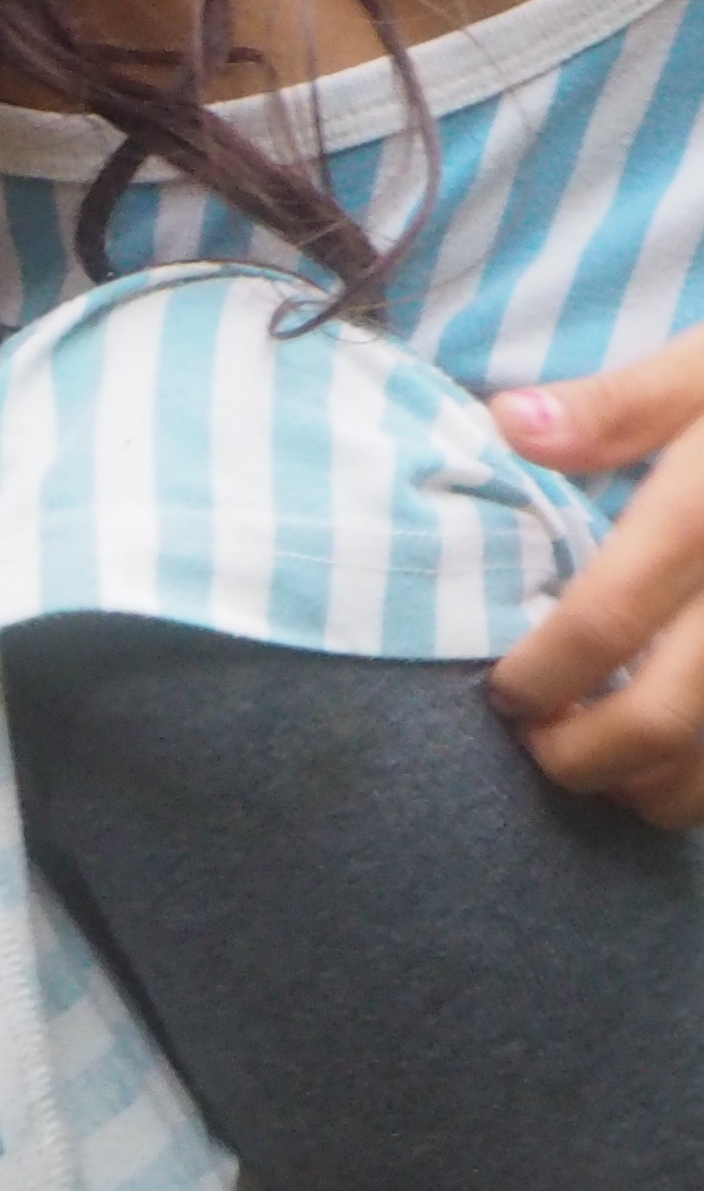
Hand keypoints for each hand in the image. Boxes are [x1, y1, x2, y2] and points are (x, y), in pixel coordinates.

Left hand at [492, 330, 703, 821]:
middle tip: (541, 748)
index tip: (505, 694)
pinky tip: (684, 772)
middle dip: (585, 754)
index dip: (545, 671)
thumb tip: (513, 427)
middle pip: (668, 709)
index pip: (613, 612)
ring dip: (658, 786)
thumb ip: (625, 403)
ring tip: (608, 772)